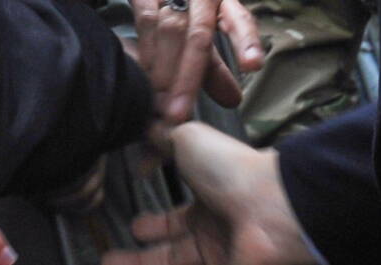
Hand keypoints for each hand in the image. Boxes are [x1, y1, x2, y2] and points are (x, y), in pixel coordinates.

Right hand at [109, 0, 262, 123]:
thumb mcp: (199, 11)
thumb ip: (214, 58)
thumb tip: (233, 99)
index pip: (239, 18)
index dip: (246, 40)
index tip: (252, 65)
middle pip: (200, 34)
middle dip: (191, 76)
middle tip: (181, 112)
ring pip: (173, 28)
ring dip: (166, 68)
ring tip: (162, 100)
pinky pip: (147, 16)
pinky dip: (146, 46)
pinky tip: (144, 69)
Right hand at [127, 125, 315, 264]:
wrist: (269, 208)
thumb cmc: (229, 169)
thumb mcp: (189, 138)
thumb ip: (164, 138)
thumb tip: (146, 129)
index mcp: (209, 198)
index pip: (177, 217)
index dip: (155, 224)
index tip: (134, 228)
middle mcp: (214, 231)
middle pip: (171, 249)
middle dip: (141, 256)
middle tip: (111, 258)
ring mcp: (220, 256)